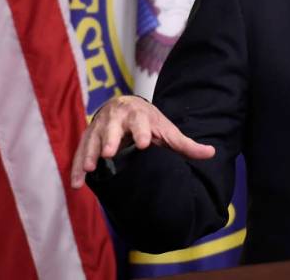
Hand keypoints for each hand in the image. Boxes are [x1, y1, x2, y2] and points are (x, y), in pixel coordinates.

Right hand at [69, 95, 214, 187]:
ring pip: (93, 139)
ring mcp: (100, 127)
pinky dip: (77, 167)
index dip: (142, 132)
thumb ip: (186, 144)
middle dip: (111, 139)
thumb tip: (212, 153)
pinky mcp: (88, 138)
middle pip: (113, 128)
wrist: (125, 105)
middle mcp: (117, 118)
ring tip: (89, 169)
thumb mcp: (167, 131)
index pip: (141, 122)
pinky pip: (80, 152)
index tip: (144, 144)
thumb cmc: (150, 123)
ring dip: (89, 153)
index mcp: (139, 115)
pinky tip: (78, 184)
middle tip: (109, 153)